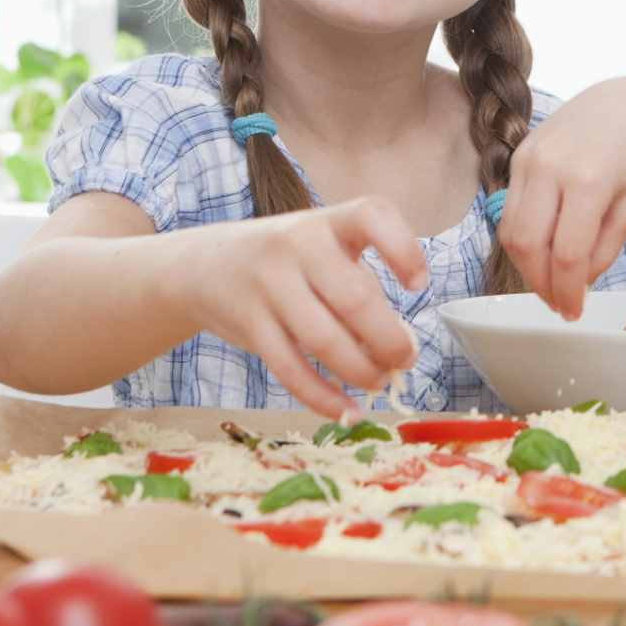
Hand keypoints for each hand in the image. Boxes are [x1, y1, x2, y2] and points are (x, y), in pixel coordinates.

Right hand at [174, 197, 425, 418]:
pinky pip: (292, 370)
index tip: (419, 284)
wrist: (205, 265)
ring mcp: (268, 284)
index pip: (372, 216)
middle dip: (390, 340)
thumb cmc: (286, 261)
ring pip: (325, 341)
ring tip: (379, 380)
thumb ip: (358, 288)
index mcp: (326, 221)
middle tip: (406, 359)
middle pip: (356, 298)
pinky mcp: (250, 324)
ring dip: (362, 371)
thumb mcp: (322, 253)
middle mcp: (297, 245)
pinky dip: (324, 398)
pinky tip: (346, 410)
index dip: (403, 249)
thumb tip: (396, 348)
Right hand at [497, 77, 625, 318]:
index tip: (574, 311)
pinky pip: (509, 209)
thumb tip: (576, 284)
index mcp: (588, 180)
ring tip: (550, 283)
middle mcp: (550, 166)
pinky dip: (522, 238)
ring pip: (510, 231)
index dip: (567, 292)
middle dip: (541, 284)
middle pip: (528, 246)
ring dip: (526, 266)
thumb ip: (605, 249)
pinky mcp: (519, 154)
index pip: (566, 254)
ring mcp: (529, 157)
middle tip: (559, 304)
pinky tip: (543, 252)